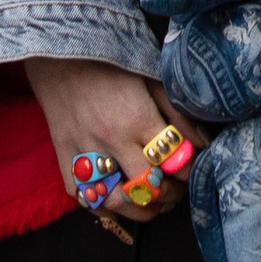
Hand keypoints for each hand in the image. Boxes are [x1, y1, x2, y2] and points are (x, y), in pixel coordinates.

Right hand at [25, 53, 184, 230]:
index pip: (175, 161)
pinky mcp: (63, 156)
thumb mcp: (152, 78)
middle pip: (150, 187)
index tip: (192, 167)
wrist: (59, 51)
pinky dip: (103, 207)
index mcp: (137, 118)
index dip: (190, 170)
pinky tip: (120, 202)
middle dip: (170, 194)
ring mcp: (85, 151)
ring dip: (140, 210)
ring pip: (117, 201)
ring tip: (153, 203)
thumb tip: (201, 143)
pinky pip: (82, 197)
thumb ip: (178, 113)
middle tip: (176, 188)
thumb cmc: (110, 61)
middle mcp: (111, 140)